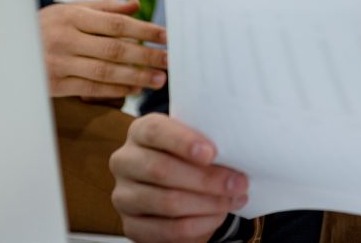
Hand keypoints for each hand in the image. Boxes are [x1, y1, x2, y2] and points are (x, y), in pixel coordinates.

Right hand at [39, 0, 167, 98]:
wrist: (6, 48)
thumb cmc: (46, 26)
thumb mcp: (70, 10)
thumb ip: (104, 8)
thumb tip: (136, 5)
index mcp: (72, 16)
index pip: (116, 24)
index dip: (145, 30)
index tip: (167, 37)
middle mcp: (66, 39)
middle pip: (115, 49)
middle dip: (146, 56)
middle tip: (170, 61)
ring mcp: (59, 63)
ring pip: (105, 72)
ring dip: (136, 76)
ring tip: (159, 79)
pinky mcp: (55, 84)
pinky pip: (92, 88)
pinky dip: (116, 89)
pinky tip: (135, 88)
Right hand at [110, 113, 248, 242]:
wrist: (177, 186)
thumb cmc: (189, 157)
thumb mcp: (195, 142)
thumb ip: (207, 144)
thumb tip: (236, 155)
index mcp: (140, 132)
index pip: (154, 131)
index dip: (183, 141)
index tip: (212, 153)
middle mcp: (125, 161)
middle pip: (160, 169)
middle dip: (205, 179)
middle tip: (237, 183)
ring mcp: (123, 195)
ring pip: (166, 202)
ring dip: (206, 203)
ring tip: (232, 200)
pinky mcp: (131, 225)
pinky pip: (166, 229)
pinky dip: (198, 224)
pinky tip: (217, 216)